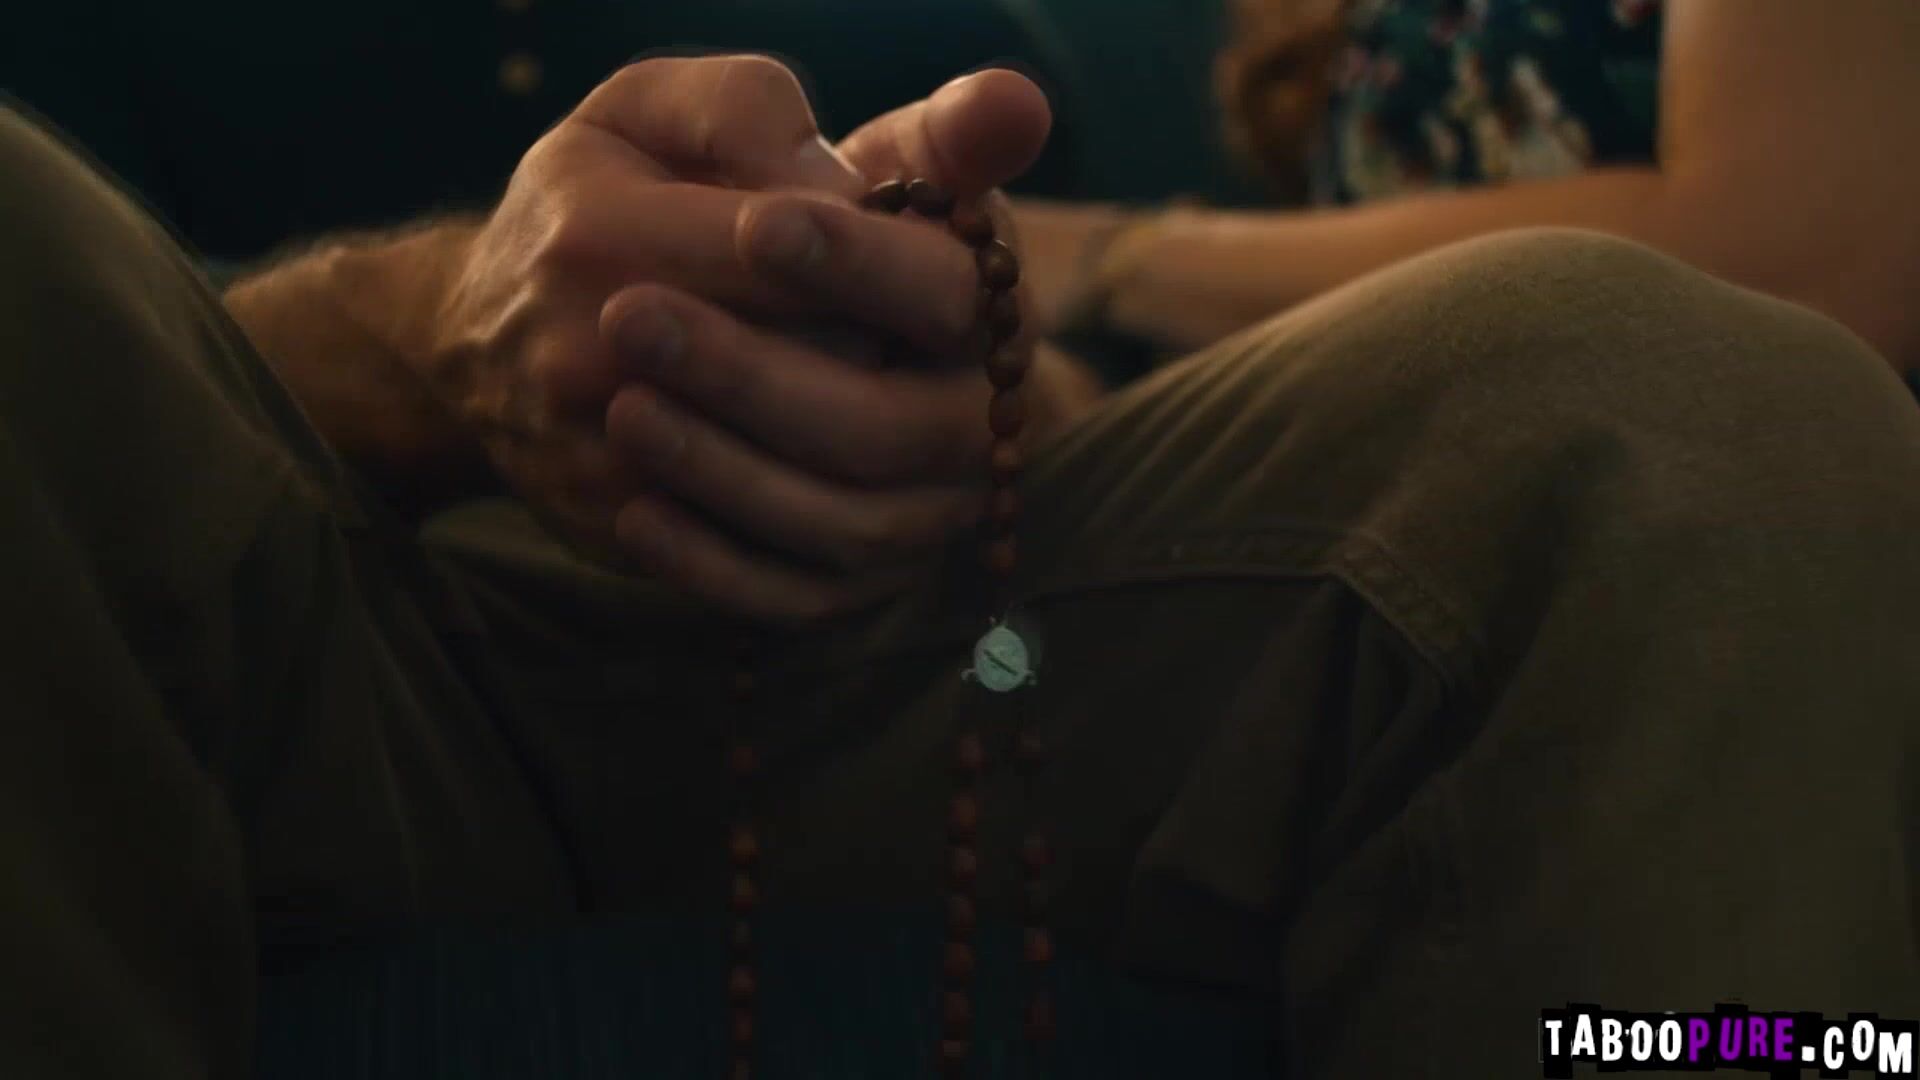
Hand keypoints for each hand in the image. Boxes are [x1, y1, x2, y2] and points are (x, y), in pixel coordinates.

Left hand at [598, 65, 1102, 619]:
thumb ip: (787, 104)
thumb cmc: (717, 200)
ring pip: (840, 523)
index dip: (862, 261)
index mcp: (974, 291)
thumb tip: (853, 147)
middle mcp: (966, 413)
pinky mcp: (852, 581)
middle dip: (757, 375)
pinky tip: (636, 513)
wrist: (691, 312)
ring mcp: (915, 511)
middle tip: (632, 316)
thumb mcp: (728, 123)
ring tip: (622, 407)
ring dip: (727, 472)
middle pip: (886, 427)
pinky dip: (715, 565)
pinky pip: (795, 599)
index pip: (946, 291)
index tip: (762, 222)